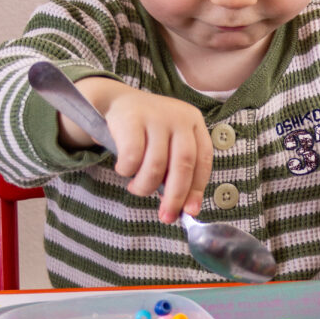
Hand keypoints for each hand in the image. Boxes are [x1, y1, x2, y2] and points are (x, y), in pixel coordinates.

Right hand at [59, 77, 213, 221]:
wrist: (116, 102)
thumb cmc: (147, 132)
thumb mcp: (168, 144)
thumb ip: (178, 170)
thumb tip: (186, 209)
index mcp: (194, 123)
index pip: (203, 160)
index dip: (197, 188)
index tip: (190, 211)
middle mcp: (179, 117)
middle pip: (184, 164)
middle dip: (175, 195)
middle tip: (166, 216)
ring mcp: (156, 116)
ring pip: (156, 165)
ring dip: (146, 186)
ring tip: (137, 188)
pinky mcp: (131, 119)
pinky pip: (132, 157)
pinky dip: (128, 171)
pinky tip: (124, 170)